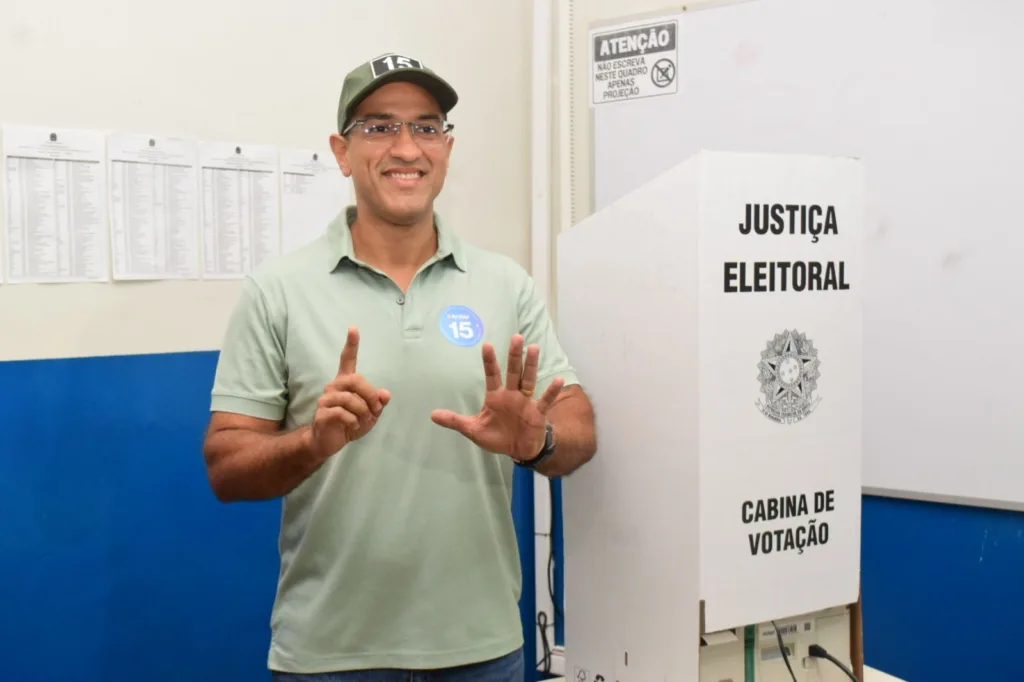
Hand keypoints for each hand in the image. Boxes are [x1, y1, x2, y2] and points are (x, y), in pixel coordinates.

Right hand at [310, 327, 390, 458]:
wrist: (330, 441)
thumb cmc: (350, 422)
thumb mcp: (370, 413)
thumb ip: (378, 402)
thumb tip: (385, 394)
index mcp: (345, 382)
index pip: (347, 359)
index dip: (351, 344)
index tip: (353, 328)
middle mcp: (334, 386)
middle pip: (356, 379)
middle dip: (370, 395)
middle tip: (376, 410)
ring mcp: (326, 399)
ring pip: (350, 399)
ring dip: (363, 412)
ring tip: (363, 421)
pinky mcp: (322, 413)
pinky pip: (343, 413)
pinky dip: (353, 421)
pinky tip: (352, 426)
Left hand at [431, 335, 564, 461]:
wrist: (518, 450)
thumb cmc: (497, 437)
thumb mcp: (473, 430)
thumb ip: (455, 421)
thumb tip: (432, 415)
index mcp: (495, 396)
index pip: (492, 375)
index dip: (490, 361)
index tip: (487, 345)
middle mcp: (511, 394)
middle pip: (513, 372)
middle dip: (514, 356)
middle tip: (517, 337)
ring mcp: (526, 402)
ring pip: (528, 380)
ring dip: (531, 365)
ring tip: (534, 348)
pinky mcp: (538, 412)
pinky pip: (545, 400)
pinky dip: (551, 391)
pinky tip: (558, 380)